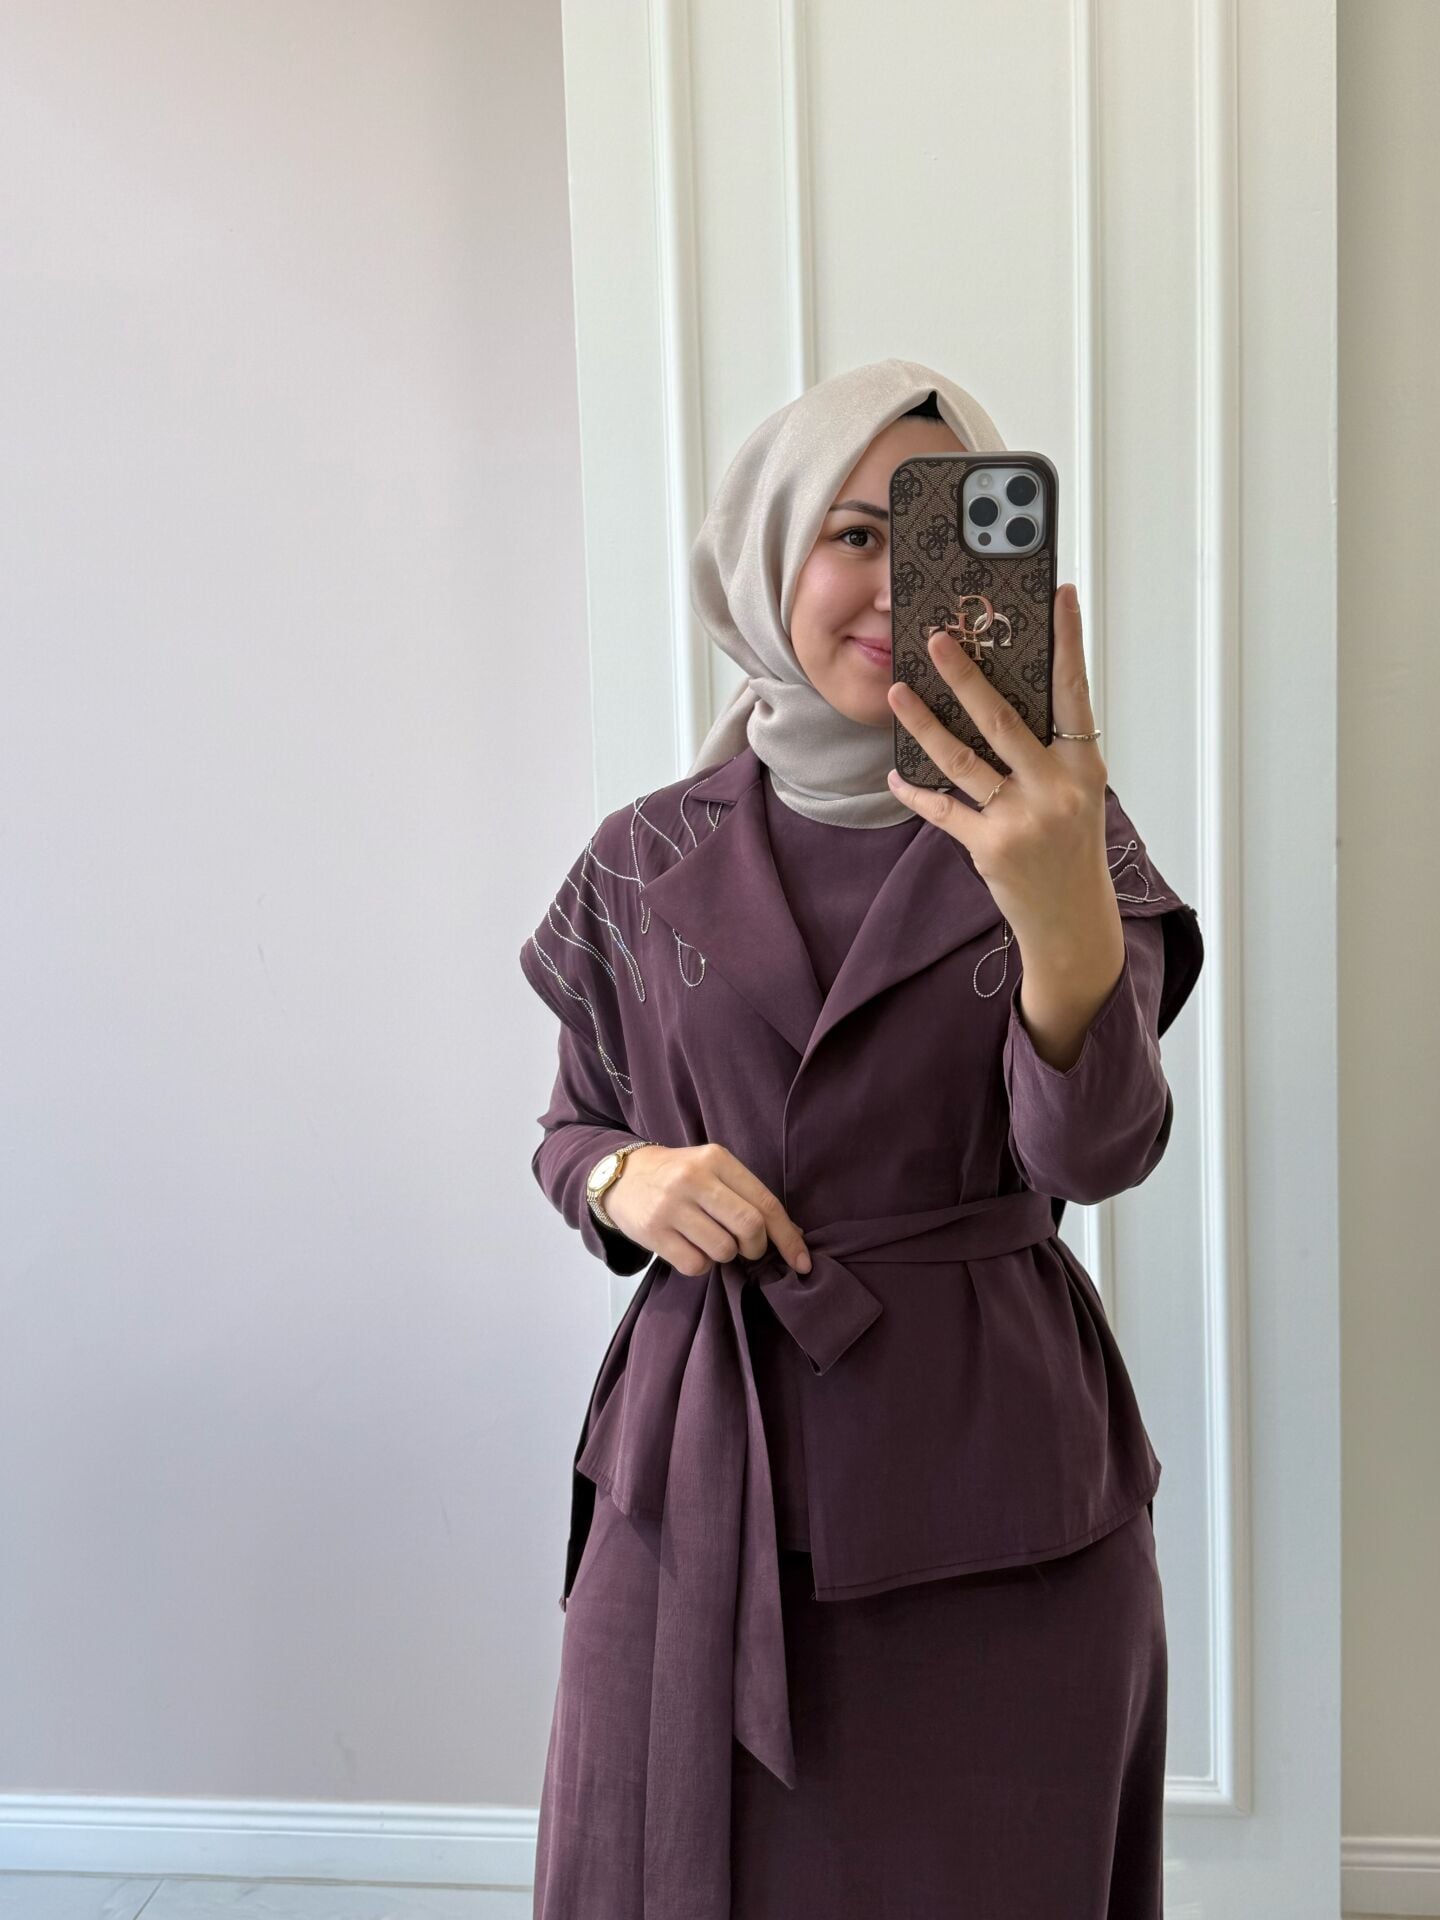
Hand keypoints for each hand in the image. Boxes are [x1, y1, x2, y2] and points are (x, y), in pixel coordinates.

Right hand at [605, 1142, 812, 1278]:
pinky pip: (695, 1265)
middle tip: (747, 1249)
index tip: (802, 1261)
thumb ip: (749, 1197)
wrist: (622, 1176)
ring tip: (710, 1241)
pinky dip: (701, 1265)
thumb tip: (794, 1236)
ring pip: (723, 1249)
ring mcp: (671, 1205)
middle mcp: (694, 1178)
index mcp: (717, 1159)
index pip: (765, 1203)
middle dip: (756, 1248)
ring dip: (724, 1256)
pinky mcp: (653, 1231)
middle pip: (749, 1226)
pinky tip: (690, 1248)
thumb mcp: (713, 1171)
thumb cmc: (679, 1176)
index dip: (788, 1237)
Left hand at [884, 582, 1117, 964]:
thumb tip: (998, 700)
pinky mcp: (991, 847)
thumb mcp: (1076, 795)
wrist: (1072, 922)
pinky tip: (895, 774)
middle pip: (1004, 720)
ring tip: (898, 693)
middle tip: (938, 640)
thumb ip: (1048, 753)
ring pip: (963, 760)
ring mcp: (1022, 820)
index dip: (1068, 642)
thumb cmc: (1072, 849)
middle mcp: (1056, 790)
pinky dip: (916, 791)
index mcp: (1083, 768)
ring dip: (925, 724)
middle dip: (966, 676)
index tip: (1060, 596)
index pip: (1075, 692)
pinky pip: (943, 809)